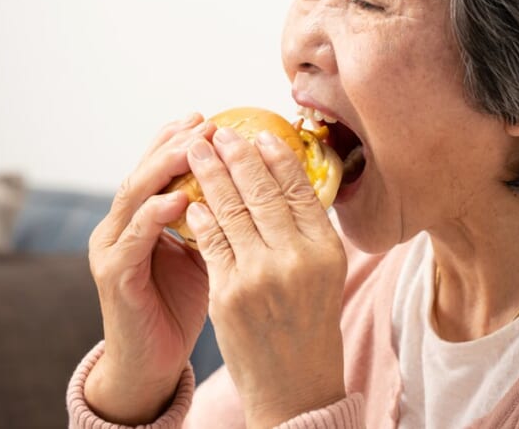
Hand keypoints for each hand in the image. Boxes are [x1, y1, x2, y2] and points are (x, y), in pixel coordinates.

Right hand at [84, 114, 216, 423]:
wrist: (152, 362)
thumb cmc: (182, 304)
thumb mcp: (205, 252)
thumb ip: (216, 218)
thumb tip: (259, 184)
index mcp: (139, 217)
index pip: (157, 167)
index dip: (178, 140)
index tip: (209, 117)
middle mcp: (118, 225)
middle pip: (144, 171)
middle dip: (174, 144)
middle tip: (204, 122)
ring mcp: (110, 248)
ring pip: (134, 194)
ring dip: (164, 167)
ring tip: (193, 146)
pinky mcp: (113, 275)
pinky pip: (134, 237)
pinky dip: (155, 214)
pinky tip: (178, 197)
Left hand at [184, 126, 347, 428]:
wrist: (295, 387)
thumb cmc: (311, 327)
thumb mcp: (325, 274)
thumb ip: (307, 232)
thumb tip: (284, 182)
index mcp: (325, 250)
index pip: (299, 190)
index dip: (277, 158)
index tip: (261, 135)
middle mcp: (295, 259)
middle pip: (262, 193)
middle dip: (237, 156)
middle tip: (220, 131)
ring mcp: (259, 276)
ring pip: (231, 211)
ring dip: (210, 175)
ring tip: (196, 151)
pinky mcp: (228, 294)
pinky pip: (211, 243)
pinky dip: (200, 217)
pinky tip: (193, 200)